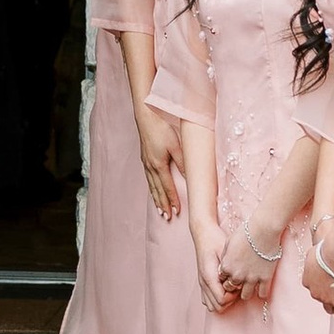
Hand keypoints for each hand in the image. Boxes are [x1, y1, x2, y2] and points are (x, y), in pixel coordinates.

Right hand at [135, 107, 184, 224]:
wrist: (145, 115)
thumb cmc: (161, 128)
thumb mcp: (176, 145)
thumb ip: (182, 162)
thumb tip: (189, 177)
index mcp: (159, 165)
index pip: (167, 187)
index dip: (172, 201)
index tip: (177, 212)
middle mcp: (151, 166)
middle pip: (157, 190)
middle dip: (163, 204)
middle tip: (167, 217)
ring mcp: (146, 162)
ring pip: (151, 185)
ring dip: (156, 199)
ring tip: (160, 210)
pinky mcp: (145, 157)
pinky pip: (148, 178)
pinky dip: (151, 188)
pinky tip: (153, 190)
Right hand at [191, 221, 230, 313]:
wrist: (203, 233)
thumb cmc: (216, 240)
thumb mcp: (226, 251)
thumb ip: (231, 269)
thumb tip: (238, 284)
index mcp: (209, 276)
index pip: (222, 300)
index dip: (233, 296)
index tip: (239, 285)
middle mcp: (203, 283)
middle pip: (217, 307)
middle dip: (230, 301)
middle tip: (237, 288)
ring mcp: (202, 284)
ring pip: (212, 306)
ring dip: (223, 301)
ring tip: (231, 288)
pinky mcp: (202, 283)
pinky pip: (208, 300)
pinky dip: (217, 299)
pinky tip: (225, 288)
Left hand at [217, 218, 284, 299]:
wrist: (263, 230)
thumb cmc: (245, 232)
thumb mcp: (228, 242)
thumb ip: (226, 256)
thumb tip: (226, 263)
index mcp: (226, 267)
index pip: (222, 279)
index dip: (226, 276)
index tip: (232, 272)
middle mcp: (237, 275)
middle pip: (231, 288)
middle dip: (234, 285)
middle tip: (241, 279)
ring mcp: (252, 279)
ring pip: (245, 296)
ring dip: (246, 291)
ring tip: (250, 285)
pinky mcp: (265, 278)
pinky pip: (262, 294)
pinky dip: (261, 292)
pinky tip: (261, 287)